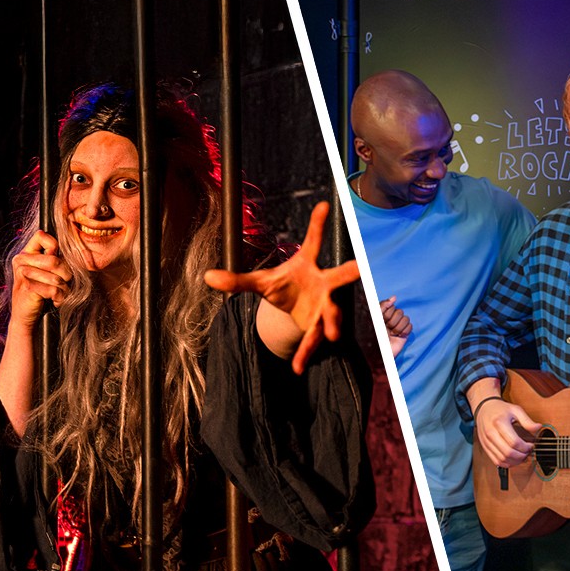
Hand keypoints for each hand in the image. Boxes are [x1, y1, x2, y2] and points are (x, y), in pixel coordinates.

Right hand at [8, 229, 71, 328]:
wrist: (25, 316)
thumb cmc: (40, 292)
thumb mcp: (45, 272)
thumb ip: (52, 258)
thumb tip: (71, 247)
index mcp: (25, 253)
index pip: (42, 235)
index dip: (55, 247)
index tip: (57, 262)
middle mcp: (21, 261)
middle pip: (55, 260)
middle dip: (65, 275)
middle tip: (64, 283)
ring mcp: (22, 274)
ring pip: (56, 277)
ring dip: (64, 289)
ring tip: (60, 294)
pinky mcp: (28, 287)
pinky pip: (54, 290)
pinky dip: (60, 298)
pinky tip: (55, 301)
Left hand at [204, 201, 359, 373]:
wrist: (291, 310)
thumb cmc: (282, 287)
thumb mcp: (259, 283)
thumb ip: (236, 280)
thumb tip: (207, 276)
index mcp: (307, 265)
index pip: (312, 241)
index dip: (317, 223)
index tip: (323, 204)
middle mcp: (322, 283)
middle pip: (339, 276)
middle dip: (350, 271)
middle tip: (362, 267)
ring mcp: (324, 305)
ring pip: (331, 313)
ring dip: (332, 322)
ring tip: (331, 334)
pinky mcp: (319, 326)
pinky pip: (314, 338)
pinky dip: (306, 352)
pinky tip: (297, 366)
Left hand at [380, 297, 411, 355]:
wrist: (380, 351)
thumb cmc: (375, 336)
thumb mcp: (376, 318)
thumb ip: (383, 305)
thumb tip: (394, 297)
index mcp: (383, 314)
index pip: (392, 306)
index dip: (387, 314)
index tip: (381, 322)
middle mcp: (392, 319)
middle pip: (400, 312)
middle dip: (393, 321)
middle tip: (387, 329)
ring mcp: (399, 326)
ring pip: (406, 318)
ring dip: (398, 328)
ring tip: (392, 334)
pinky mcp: (405, 333)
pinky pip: (410, 326)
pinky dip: (404, 331)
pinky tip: (398, 336)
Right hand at [473, 397, 539, 467]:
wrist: (484, 409)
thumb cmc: (500, 409)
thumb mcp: (515, 410)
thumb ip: (527, 420)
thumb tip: (538, 427)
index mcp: (499, 423)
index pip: (514, 442)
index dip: (525, 447)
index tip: (531, 446)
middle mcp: (491, 434)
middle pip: (508, 453)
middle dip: (521, 456)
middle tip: (527, 452)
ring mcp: (487, 442)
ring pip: (502, 459)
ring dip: (515, 461)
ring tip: (522, 456)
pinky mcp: (485, 447)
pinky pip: (496, 461)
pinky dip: (507, 463)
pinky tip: (514, 459)